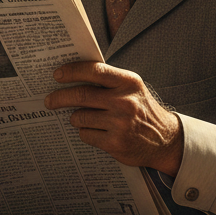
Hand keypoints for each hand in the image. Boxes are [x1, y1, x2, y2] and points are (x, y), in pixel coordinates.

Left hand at [44, 61, 183, 174]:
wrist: (165, 140)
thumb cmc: (142, 110)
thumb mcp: (132, 88)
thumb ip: (108, 80)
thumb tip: (73, 74)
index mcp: (128, 82)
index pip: (95, 71)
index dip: (73, 71)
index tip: (57, 74)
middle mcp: (125, 101)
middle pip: (81, 95)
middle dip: (59, 97)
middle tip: (49, 100)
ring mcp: (120, 124)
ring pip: (80, 117)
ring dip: (76, 118)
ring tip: (83, 118)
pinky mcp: (115, 143)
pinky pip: (86, 135)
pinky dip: (86, 133)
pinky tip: (97, 132)